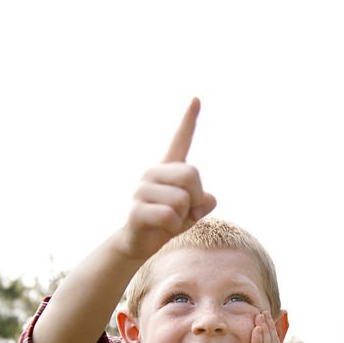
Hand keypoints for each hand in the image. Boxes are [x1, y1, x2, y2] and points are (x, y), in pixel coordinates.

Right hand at [118, 98, 217, 260]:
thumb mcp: (193, 212)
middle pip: (192, 174)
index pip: (180, 140)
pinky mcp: (136, 210)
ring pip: (182, 200)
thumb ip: (204, 202)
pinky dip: (172, 227)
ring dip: (183, 218)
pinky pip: (169, 216)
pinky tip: (160, 228)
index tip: (196, 98)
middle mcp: (152, 172)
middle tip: (184, 212)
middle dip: (196, 198)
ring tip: (169, 221)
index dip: (189, 120)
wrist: (138, 244)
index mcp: (168, 168)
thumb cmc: (168, 223)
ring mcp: (141, 190)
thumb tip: (207, 199)